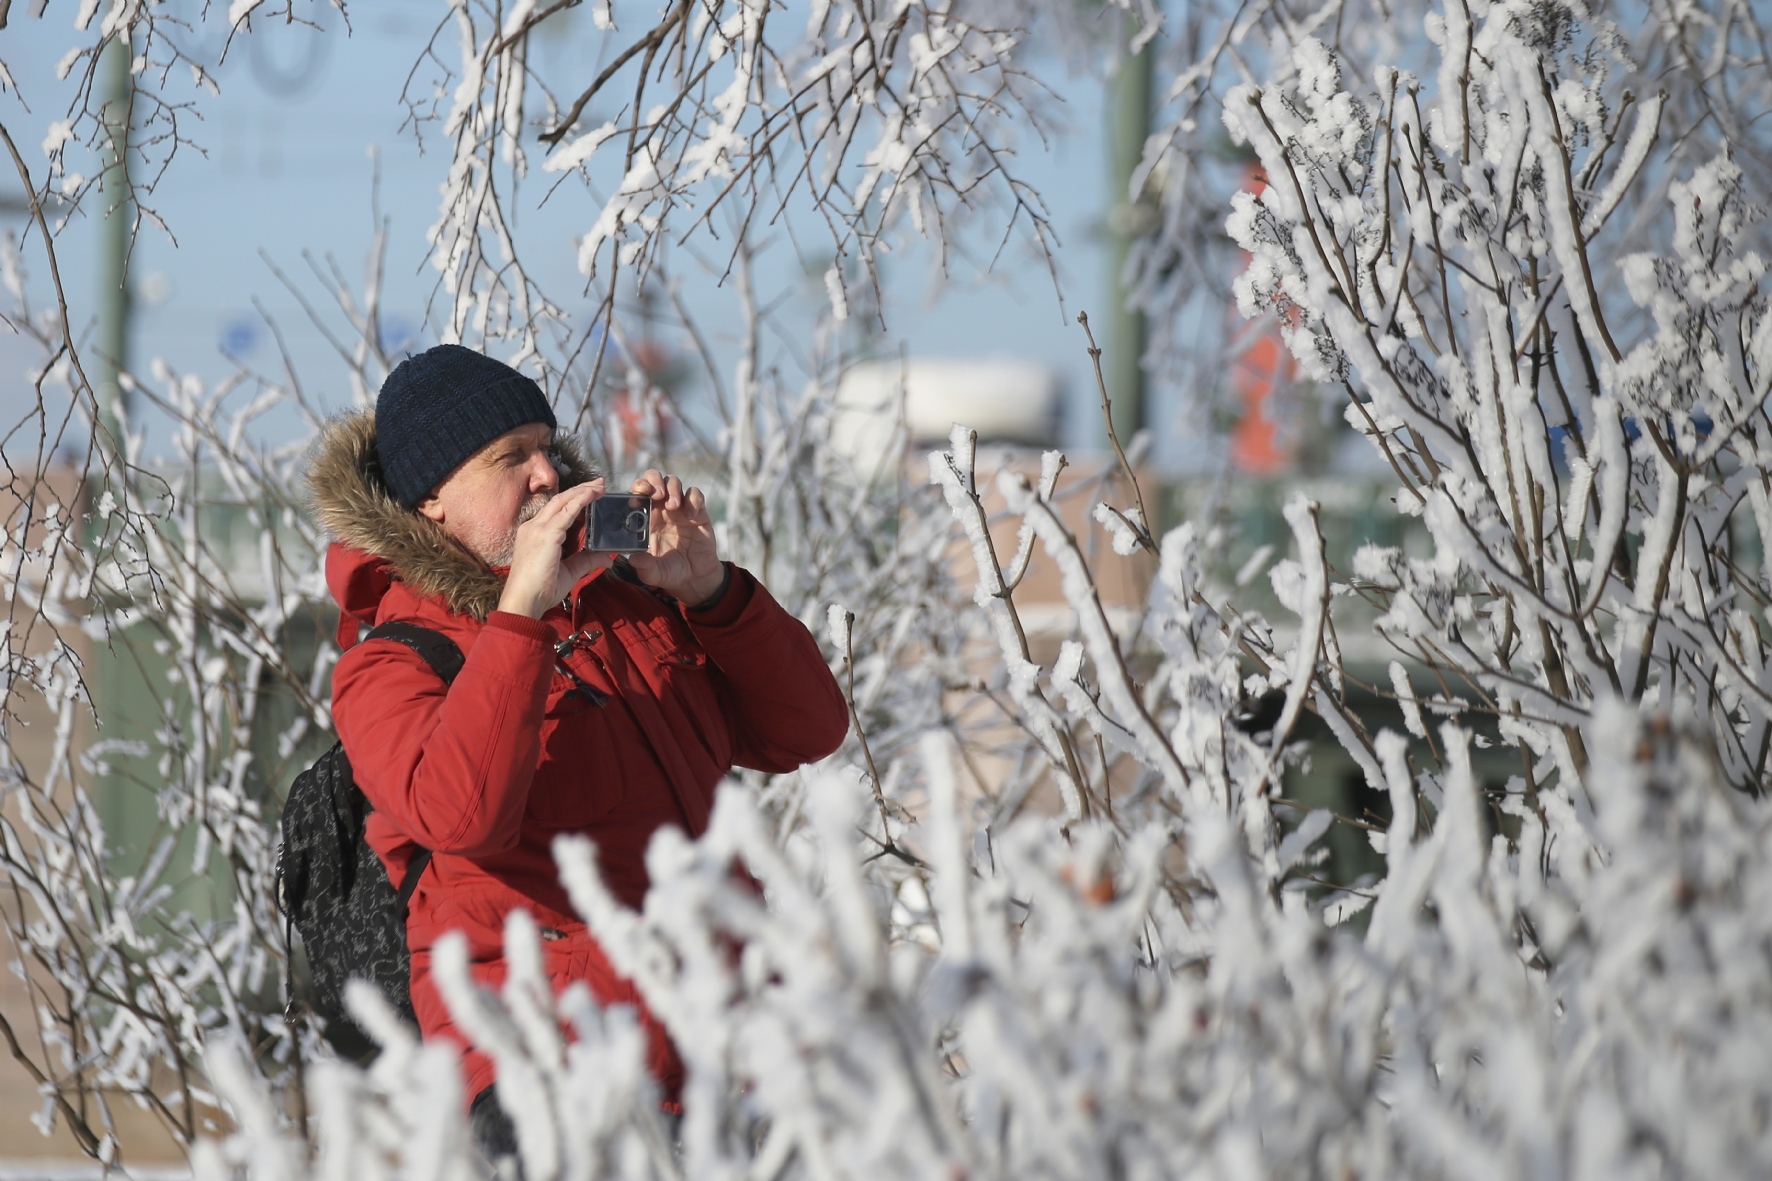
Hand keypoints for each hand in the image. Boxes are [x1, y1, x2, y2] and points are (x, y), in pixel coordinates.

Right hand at [497, 480, 609, 618]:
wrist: (524, 601)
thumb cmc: (541, 590)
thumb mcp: (569, 572)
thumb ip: (586, 561)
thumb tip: (607, 558)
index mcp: (534, 534)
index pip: (556, 511)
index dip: (573, 500)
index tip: (590, 493)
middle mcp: (533, 527)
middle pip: (559, 501)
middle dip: (580, 490)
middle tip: (599, 483)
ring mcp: (537, 529)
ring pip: (562, 502)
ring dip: (582, 491)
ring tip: (599, 486)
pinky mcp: (545, 534)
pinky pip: (566, 513)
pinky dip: (580, 501)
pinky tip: (592, 495)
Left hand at [624, 469, 724, 604]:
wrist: (695, 578)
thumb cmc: (669, 572)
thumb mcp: (653, 573)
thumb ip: (644, 566)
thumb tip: (634, 558)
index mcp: (645, 518)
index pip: (637, 493)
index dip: (636, 488)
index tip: (637, 496)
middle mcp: (660, 509)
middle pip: (654, 479)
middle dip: (654, 480)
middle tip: (657, 493)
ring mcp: (680, 508)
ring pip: (674, 482)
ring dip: (672, 488)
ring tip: (673, 506)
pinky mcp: (698, 512)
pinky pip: (696, 494)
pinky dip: (693, 500)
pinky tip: (691, 517)